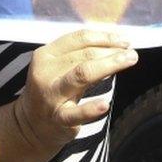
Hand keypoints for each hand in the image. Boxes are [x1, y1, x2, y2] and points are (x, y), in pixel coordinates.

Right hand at [14, 30, 136, 151]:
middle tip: (131, 52)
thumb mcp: (58, 67)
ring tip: (129, 60)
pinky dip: (90, 109)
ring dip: (109, 64)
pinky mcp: (58, 118)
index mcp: (45, 54)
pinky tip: (105, 104)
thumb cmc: (52, 89)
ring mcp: (51, 95)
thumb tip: (116, 43)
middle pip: (84, 54)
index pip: (79, 38)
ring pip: (82, 74)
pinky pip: (76, 113)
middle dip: (112, 51)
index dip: (105, 37)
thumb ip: (79, 54)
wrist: (29, 125)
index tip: (124, 40)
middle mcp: (45, 72)